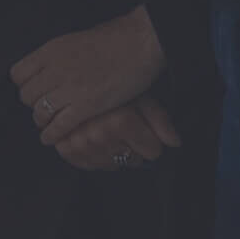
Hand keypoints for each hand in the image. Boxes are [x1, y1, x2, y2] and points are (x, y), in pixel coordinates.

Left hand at [14, 7, 163, 147]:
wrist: (139, 42)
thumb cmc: (113, 38)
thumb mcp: (74, 40)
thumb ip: (58, 56)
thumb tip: (48, 65)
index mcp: (50, 51)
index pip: (18, 74)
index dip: (24, 85)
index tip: (32, 90)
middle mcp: (55, 69)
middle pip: (27, 96)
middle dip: (33, 104)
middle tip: (43, 108)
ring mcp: (70, 88)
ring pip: (40, 112)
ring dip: (42, 120)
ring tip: (46, 124)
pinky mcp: (86, 105)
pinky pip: (59, 126)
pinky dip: (52, 134)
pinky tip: (50, 138)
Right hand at [51, 94, 181, 171]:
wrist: (78, 72)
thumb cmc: (114, 83)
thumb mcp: (141, 95)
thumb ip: (160, 119)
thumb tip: (175, 143)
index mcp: (120, 121)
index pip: (152, 151)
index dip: (154, 143)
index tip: (149, 135)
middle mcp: (98, 134)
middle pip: (132, 160)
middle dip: (135, 149)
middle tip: (129, 131)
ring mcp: (79, 143)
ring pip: (111, 165)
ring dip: (116, 154)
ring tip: (114, 135)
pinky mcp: (64, 147)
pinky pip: (88, 165)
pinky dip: (96, 158)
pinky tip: (99, 143)